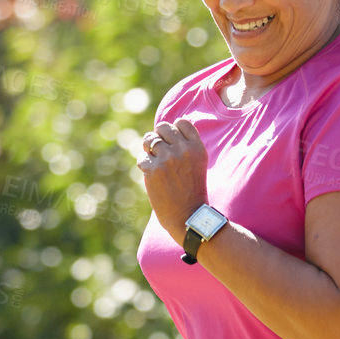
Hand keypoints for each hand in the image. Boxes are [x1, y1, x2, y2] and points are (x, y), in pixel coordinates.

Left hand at [137, 118, 208, 236]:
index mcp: (197, 147)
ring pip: (149, 139)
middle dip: (158, 137)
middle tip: (159, 151)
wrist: (188, 216)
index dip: (174, 130)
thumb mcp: (197, 163)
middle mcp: (183, 149)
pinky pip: (142, 157)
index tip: (172, 142)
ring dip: (149, 149)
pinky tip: (152, 175)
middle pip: (163, 127)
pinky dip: (144, 165)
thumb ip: (186, 145)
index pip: (182, 122)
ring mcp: (168, 159)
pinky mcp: (153, 170)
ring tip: (154, 161)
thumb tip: (164, 130)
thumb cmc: (192, 190)